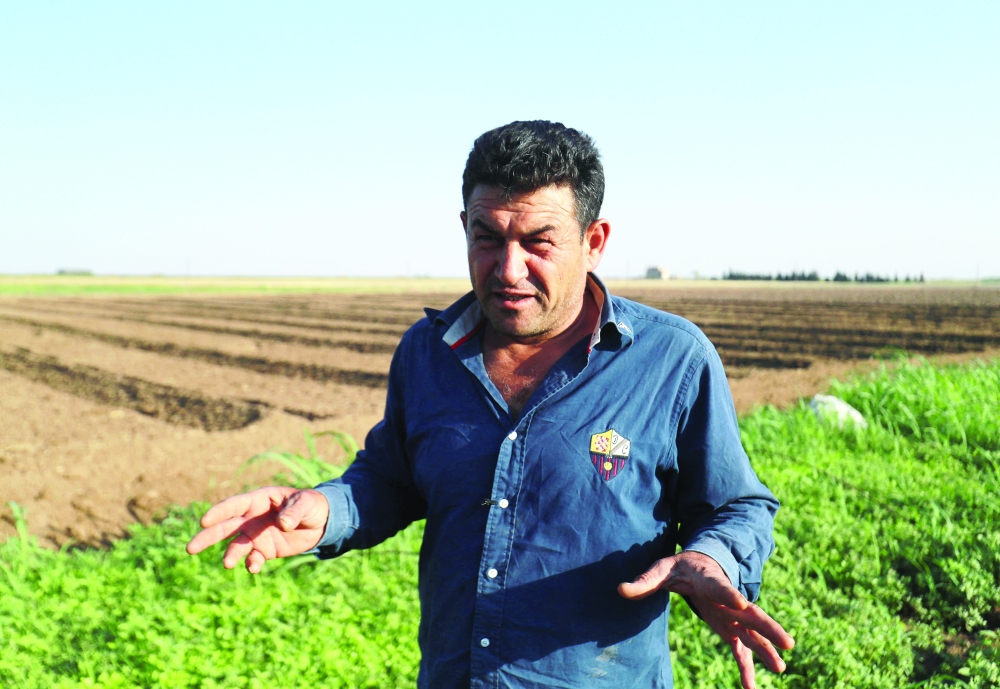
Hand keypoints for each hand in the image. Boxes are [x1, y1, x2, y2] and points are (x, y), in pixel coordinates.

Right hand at [186, 486, 329, 572]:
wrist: (322, 522)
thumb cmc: (311, 505)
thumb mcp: (306, 504)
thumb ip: (294, 512)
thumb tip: (282, 523)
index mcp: (259, 500)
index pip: (235, 505)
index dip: (219, 512)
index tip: (204, 521)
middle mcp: (252, 518)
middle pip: (225, 527)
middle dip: (207, 537)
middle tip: (190, 548)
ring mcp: (257, 535)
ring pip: (236, 545)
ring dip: (230, 554)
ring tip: (227, 563)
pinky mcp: (265, 550)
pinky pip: (253, 558)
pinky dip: (251, 563)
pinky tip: (253, 567)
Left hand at [619, 551, 793, 688]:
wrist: (699, 565)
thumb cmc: (680, 566)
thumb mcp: (661, 569)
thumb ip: (644, 581)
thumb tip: (620, 590)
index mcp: (711, 581)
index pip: (722, 588)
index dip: (731, 596)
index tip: (743, 604)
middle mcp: (728, 600)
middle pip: (752, 614)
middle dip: (769, 629)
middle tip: (788, 644)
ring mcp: (732, 616)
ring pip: (753, 634)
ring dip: (766, 650)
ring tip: (781, 669)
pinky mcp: (729, 628)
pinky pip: (741, 650)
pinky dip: (747, 668)